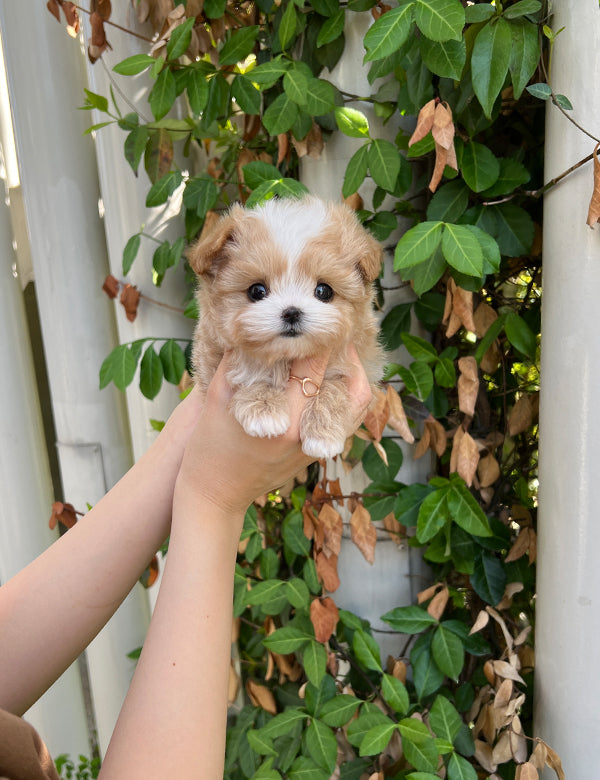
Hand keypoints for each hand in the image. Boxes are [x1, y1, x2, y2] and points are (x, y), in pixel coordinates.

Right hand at [175, 345, 372, 515]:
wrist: (214, 495)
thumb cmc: (210, 446)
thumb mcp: (217, 396)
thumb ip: (238, 359)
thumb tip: (254, 327)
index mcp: (284, 414)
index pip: (314, 362)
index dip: (315, 335)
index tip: (311, 316)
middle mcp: (308, 430)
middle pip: (345, 379)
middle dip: (340, 349)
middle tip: (330, 327)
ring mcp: (317, 444)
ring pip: (358, 400)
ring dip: (352, 371)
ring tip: (337, 350)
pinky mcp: (318, 452)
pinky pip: (348, 417)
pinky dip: (347, 393)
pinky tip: (332, 376)